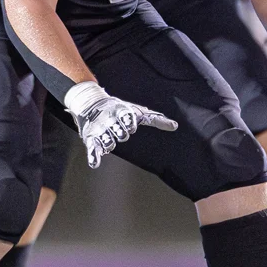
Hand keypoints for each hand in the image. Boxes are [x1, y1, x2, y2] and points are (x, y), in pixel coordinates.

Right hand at [63, 81, 177, 168]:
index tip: (132, 127)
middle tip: (119, 131)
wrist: (91, 103)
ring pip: (108, 142)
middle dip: (122, 134)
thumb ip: (156, 119)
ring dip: (110, 144)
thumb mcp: (137, 111)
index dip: (130, 125)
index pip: (127, 120)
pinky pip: (92, 148)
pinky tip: (95, 163)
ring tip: (110, 140)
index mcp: (121, 112)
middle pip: (121, 134)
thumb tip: (175, 126)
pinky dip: (93, 156)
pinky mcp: (90, 138)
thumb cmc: (120, 109)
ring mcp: (99, 130)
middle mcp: (109, 121)